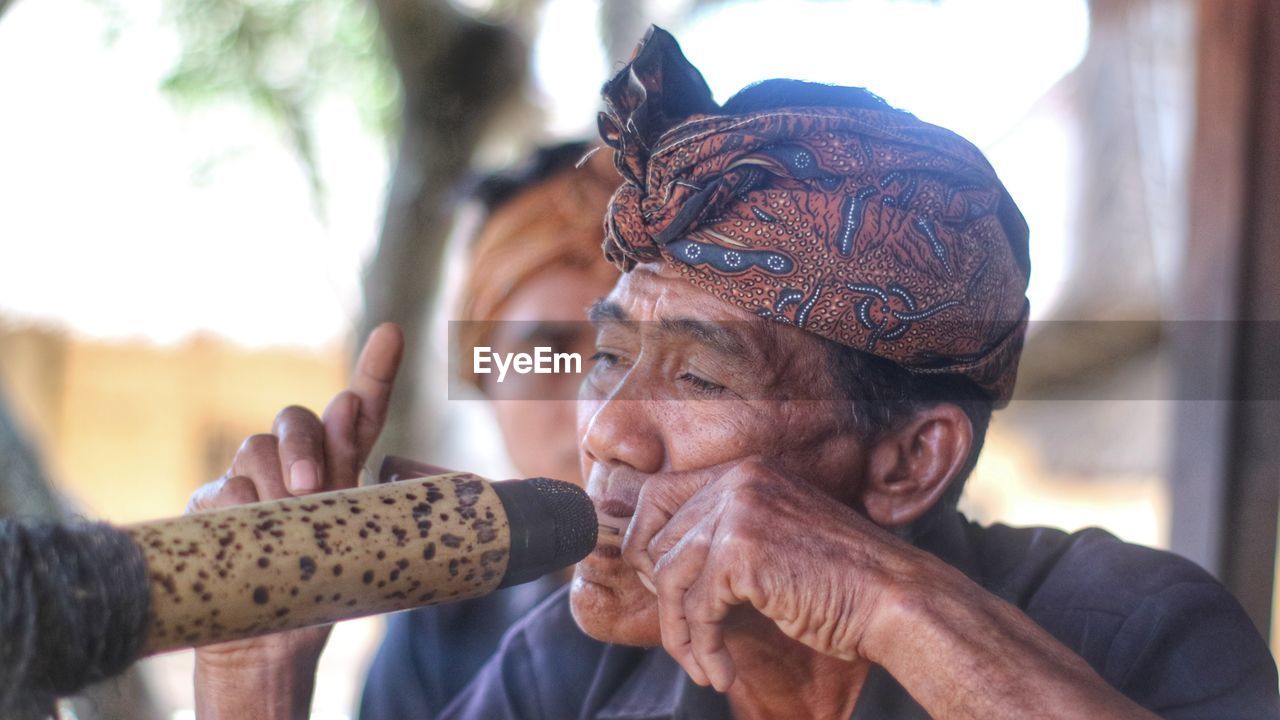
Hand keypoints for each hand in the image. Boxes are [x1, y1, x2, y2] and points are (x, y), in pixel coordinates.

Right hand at [188, 323, 403, 718]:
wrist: (272, 647)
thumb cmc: (323, 591)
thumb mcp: (357, 538)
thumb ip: (357, 474)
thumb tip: (347, 406)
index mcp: (344, 470)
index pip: (361, 414)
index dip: (376, 372)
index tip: (393, 333)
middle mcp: (297, 467)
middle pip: (297, 419)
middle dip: (305, 442)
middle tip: (313, 488)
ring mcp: (250, 482)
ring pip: (256, 449)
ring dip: (273, 483)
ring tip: (283, 526)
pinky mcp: (212, 506)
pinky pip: (222, 489)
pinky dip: (238, 510)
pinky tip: (245, 537)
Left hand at [622, 458, 923, 691]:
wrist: (895, 600)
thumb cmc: (842, 583)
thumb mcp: (774, 541)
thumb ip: (724, 539)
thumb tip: (656, 567)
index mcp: (746, 472)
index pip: (660, 497)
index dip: (647, 546)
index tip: (658, 590)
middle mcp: (738, 481)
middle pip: (658, 539)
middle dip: (663, 598)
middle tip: (683, 638)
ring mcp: (739, 511)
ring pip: (669, 577)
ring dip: (679, 632)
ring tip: (702, 664)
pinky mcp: (740, 552)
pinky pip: (695, 609)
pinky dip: (702, 648)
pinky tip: (719, 672)